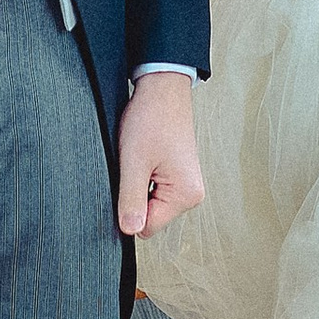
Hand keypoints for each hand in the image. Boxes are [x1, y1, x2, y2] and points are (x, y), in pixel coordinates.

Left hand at [118, 70, 202, 237]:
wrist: (162, 89)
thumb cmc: (152, 118)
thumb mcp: (133, 163)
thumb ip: (131, 200)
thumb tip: (130, 229)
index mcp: (186, 195)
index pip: (147, 227)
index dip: (128, 209)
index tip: (126, 182)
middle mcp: (192, 194)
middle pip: (150, 217)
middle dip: (134, 195)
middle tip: (134, 166)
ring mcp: (186, 184)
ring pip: (150, 203)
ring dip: (138, 185)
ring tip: (141, 158)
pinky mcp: (178, 176)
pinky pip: (154, 190)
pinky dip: (143, 177)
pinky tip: (145, 157)